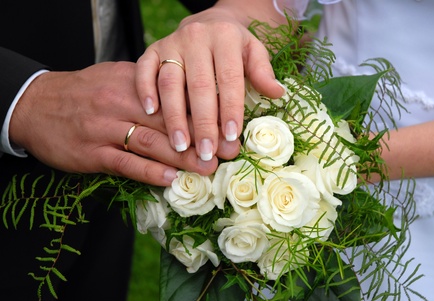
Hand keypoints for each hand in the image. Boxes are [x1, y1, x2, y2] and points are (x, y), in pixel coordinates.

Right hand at [9, 62, 235, 185]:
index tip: (228, 125)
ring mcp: (105, 128)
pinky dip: (149, 173)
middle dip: (201, 137)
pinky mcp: (91, 152)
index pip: (174, 96)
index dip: (204, 112)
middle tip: (229, 151)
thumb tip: (189, 102)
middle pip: (168, 120)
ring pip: (150, 142)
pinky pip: (125, 163)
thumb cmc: (86, 92)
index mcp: (133, 82)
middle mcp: (120, 102)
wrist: (36, 104)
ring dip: (181, 157)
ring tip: (208, 168)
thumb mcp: (117, 78)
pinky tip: (170, 180)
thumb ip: (150, 89)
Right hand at [135, 0, 286, 160]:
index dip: (230, 109)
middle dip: (203, 122)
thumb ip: (262, 71)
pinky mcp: (153, 49)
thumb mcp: (254, 51)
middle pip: (199, 85)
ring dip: (174, 115)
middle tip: (205, 152)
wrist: (208, 23)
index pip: (229, 79)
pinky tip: (150, 112)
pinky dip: (145, 90)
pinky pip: (144, 69)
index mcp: (225, 37)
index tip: (231, 137)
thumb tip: (276, 93)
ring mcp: (172, 43)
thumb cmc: (233, 46)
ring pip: (170, 82)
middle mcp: (196, 38)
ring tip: (179, 144)